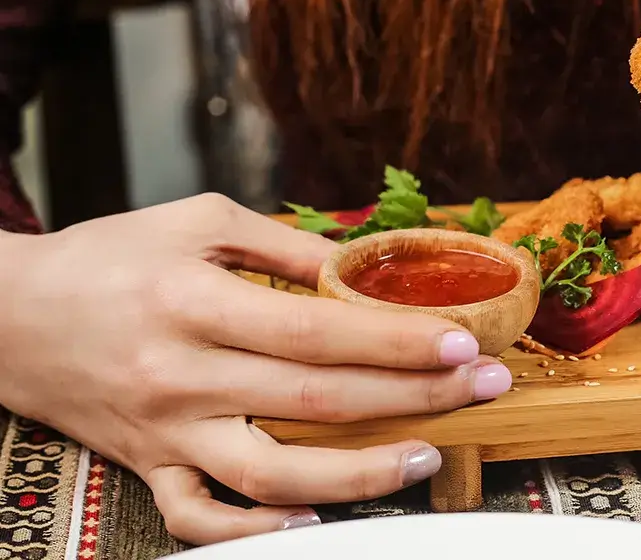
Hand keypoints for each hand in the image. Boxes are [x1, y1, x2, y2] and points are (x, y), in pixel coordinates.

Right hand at [0, 194, 511, 544]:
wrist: (9, 315)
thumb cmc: (108, 258)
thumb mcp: (197, 220)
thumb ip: (284, 243)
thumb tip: (362, 263)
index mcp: (196, 301)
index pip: (318, 330)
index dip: (398, 341)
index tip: (462, 341)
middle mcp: (183, 374)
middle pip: (317, 400)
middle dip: (415, 396)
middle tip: (484, 386)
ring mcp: (165, 432)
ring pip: (272, 475)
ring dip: (358, 476)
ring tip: (425, 457)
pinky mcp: (146, 468)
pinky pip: (202, 520)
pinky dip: (256, 533)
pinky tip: (315, 524)